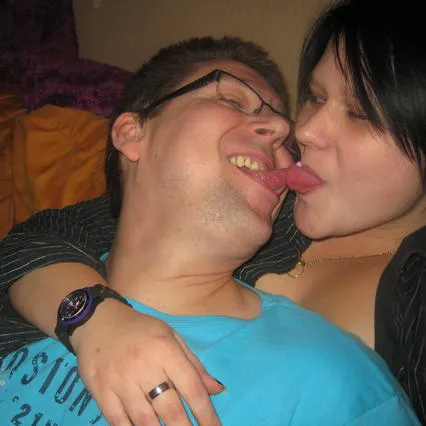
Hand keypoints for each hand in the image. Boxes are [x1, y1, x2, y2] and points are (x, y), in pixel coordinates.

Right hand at [71, 299, 223, 424]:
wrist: (99, 321)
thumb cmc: (141, 329)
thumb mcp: (171, 336)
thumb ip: (194, 364)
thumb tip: (216, 390)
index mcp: (166, 350)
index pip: (192, 387)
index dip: (206, 413)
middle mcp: (145, 367)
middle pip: (170, 409)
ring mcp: (121, 381)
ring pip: (144, 420)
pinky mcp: (101, 391)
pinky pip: (117, 421)